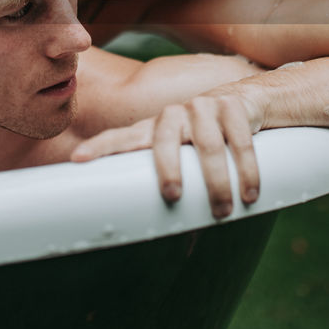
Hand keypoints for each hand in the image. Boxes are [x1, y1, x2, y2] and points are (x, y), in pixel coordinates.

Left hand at [73, 89, 261, 218]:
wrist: (250, 102)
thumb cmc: (207, 138)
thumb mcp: (182, 151)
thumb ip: (164, 173)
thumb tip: (147, 226)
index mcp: (156, 128)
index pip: (124, 137)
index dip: (101, 147)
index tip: (79, 159)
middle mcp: (175, 113)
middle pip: (165, 138)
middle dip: (167, 168)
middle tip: (171, 196)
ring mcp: (205, 106)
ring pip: (208, 145)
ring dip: (216, 181)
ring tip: (222, 211)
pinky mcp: (234, 106)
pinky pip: (240, 141)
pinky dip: (247, 170)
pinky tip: (250, 193)